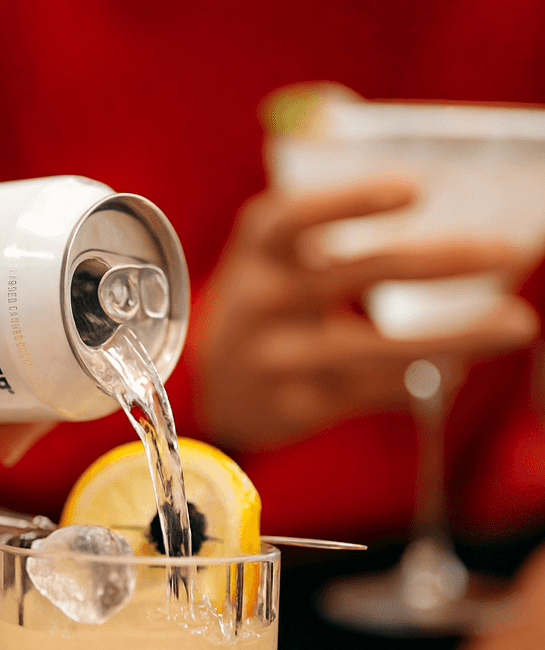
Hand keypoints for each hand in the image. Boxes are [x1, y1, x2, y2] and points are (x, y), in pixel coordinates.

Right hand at [192, 181, 538, 450]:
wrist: (215, 386)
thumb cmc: (265, 303)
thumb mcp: (269, 253)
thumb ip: (318, 211)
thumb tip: (396, 164)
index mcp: (258, 250)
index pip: (298, 217)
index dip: (351, 202)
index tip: (414, 191)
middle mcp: (261, 301)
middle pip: (359, 275)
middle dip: (443, 261)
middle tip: (511, 252)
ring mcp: (278, 358)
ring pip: (376, 348)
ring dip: (455, 336)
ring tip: (517, 326)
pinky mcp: (296, 405)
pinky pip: (373, 391)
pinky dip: (422, 376)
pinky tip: (457, 366)